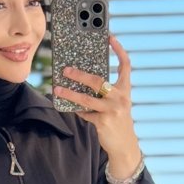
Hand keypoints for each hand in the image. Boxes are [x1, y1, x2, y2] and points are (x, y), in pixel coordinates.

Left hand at [53, 34, 141, 176]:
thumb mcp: (117, 104)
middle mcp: (120, 98)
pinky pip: (85, 113)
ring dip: (70, 94)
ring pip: (87, 99)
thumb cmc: (118, 121)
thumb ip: (106, 93)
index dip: (119, 50)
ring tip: (58, 88)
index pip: (126, 66)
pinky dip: (77, 110)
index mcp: (125, 90)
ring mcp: (112, 110)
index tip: (110, 37)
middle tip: (66, 70)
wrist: (125, 146)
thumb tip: (82, 82)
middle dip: (80, 75)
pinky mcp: (103, 122)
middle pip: (98, 81)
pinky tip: (70, 107)